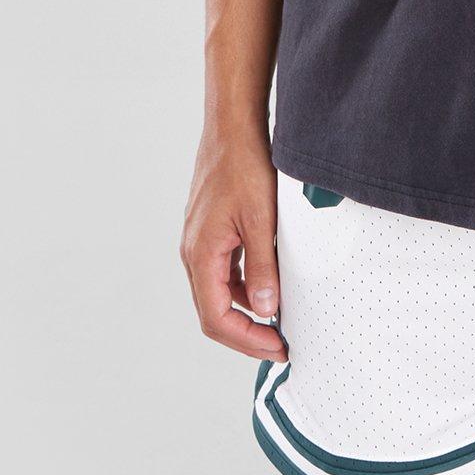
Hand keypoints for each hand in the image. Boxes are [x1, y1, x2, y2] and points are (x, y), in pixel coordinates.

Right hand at [180, 128, 287, 361]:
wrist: (232, 128)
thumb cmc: (244, 166)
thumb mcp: (262, 220)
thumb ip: (263, 268)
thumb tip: (266, 309)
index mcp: (201, 254)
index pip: (216, 318)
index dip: (246, 340)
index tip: (277, 346)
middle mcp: (194, 252)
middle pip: (214, 311)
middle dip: (247, 333)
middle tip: (280, 343)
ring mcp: (200, 242)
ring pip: (218, 292)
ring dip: (246, 310)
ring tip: (279, 317)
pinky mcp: (210, 231)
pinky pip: (223, 271)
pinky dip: (243, 286)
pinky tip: (268, 284)